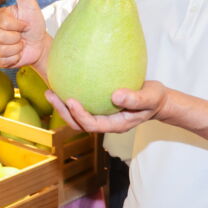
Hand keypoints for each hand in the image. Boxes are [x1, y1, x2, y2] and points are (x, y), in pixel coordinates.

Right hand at [0, 0, 46, 67]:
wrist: (39, 45)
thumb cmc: (35, 25)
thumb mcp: (30, 6)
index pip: (3, 23)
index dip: (18, 26)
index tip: (25, 24)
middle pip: (0, 37)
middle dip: (17, 38)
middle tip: (22, 36)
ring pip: (1, 50)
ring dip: (16, 49)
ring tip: (20, 44)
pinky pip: (1, 61)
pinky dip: (13, 59)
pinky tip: (16, 54)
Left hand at [44, 81, 172, 133]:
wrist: (157, 99)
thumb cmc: (154, 99)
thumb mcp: (150, 97)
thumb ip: (135, 99)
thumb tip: (115, 96)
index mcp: (115, 124)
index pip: (92, 125)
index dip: (79, 115)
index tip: (70, 100)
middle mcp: (105, 122)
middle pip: (78, 123)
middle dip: (62, 111)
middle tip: (51, 93)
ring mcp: (101, 116)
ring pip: (77, 116)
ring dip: (62, 105)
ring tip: (51, 89)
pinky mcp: (99, 106)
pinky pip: (83, 104)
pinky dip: (71, 97)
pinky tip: (64, 82)